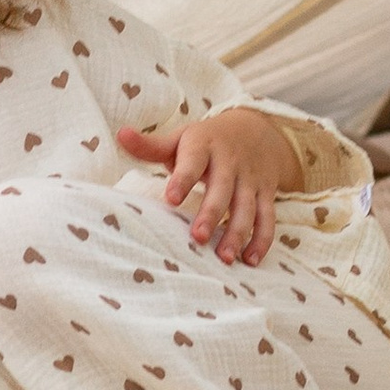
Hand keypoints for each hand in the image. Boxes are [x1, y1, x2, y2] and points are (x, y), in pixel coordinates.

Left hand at [114, 108, 294, 263]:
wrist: (256, 129)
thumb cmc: (206, 140)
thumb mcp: (181, 138)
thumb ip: (151, 146)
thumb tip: (121, 135)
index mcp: (204, 145)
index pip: (192, 161)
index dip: (182, 179)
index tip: (171, 198)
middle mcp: (230, 162)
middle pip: (222, 188)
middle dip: (211, 213)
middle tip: (198, 237)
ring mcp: (250, 179)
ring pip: (247, 207)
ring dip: (238, 233)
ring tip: (224, 258)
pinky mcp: (266, 193)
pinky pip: (268, 218)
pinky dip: (262, 239)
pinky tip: (250, 260)